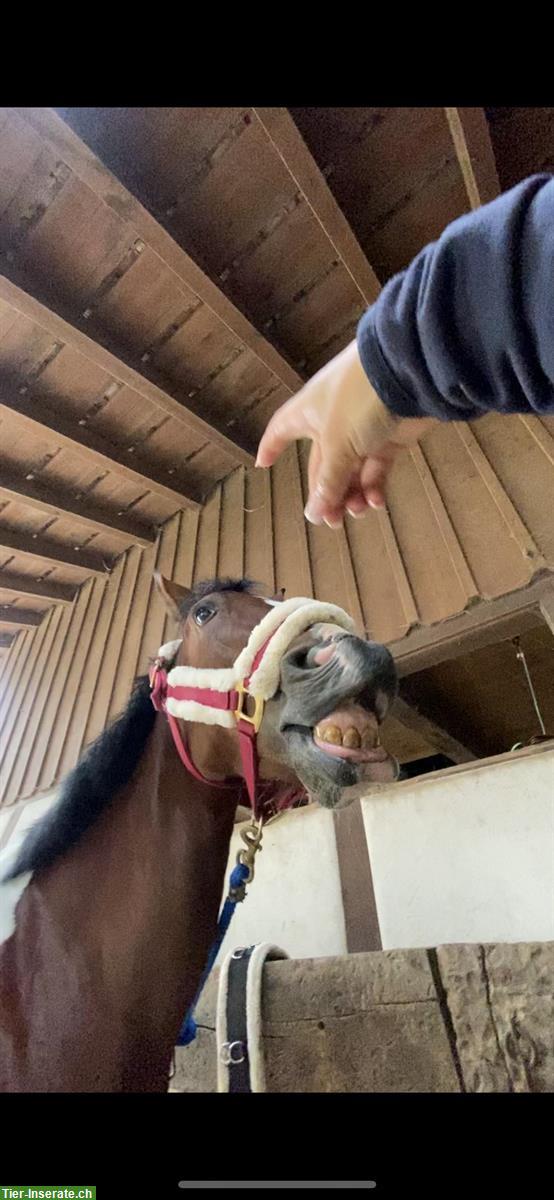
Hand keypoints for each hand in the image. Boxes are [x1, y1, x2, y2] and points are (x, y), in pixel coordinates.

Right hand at [256, 340, 433, 525]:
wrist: (411, 374)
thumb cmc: (359, 401)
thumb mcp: (337, 444)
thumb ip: (327, 482)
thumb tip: (312, 515)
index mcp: (308, 414)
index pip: (282, 429)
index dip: (271, 445)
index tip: (263, 465)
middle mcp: (332, 423)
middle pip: (322, 466)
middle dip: (326, 494)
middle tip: (332, 520)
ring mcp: (362, 431)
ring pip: (350, 472)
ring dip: (351, 495)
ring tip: (357, 511)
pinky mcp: (389, 438)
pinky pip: (375, 469)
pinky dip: (374, 486)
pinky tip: (375, 501)